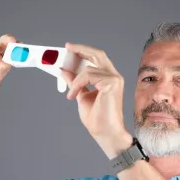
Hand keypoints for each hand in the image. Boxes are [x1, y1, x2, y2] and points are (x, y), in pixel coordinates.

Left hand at [60, 42, 131, 156]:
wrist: (105, 132)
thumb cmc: (97, 119)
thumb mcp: (81, 96)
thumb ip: (75, 83)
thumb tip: (65, 72)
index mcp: (108, 78)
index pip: (96, 58)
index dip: (84, 51)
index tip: (70, 49)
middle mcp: (113, 76)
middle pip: (98, 54)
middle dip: (81, 49)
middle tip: (67, 47)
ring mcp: (114, 79)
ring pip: (88, 68)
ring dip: (74, 80)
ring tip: (70, 93)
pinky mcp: (112, 83)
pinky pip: (87, 76)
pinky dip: (77, 84)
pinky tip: (73, 95)